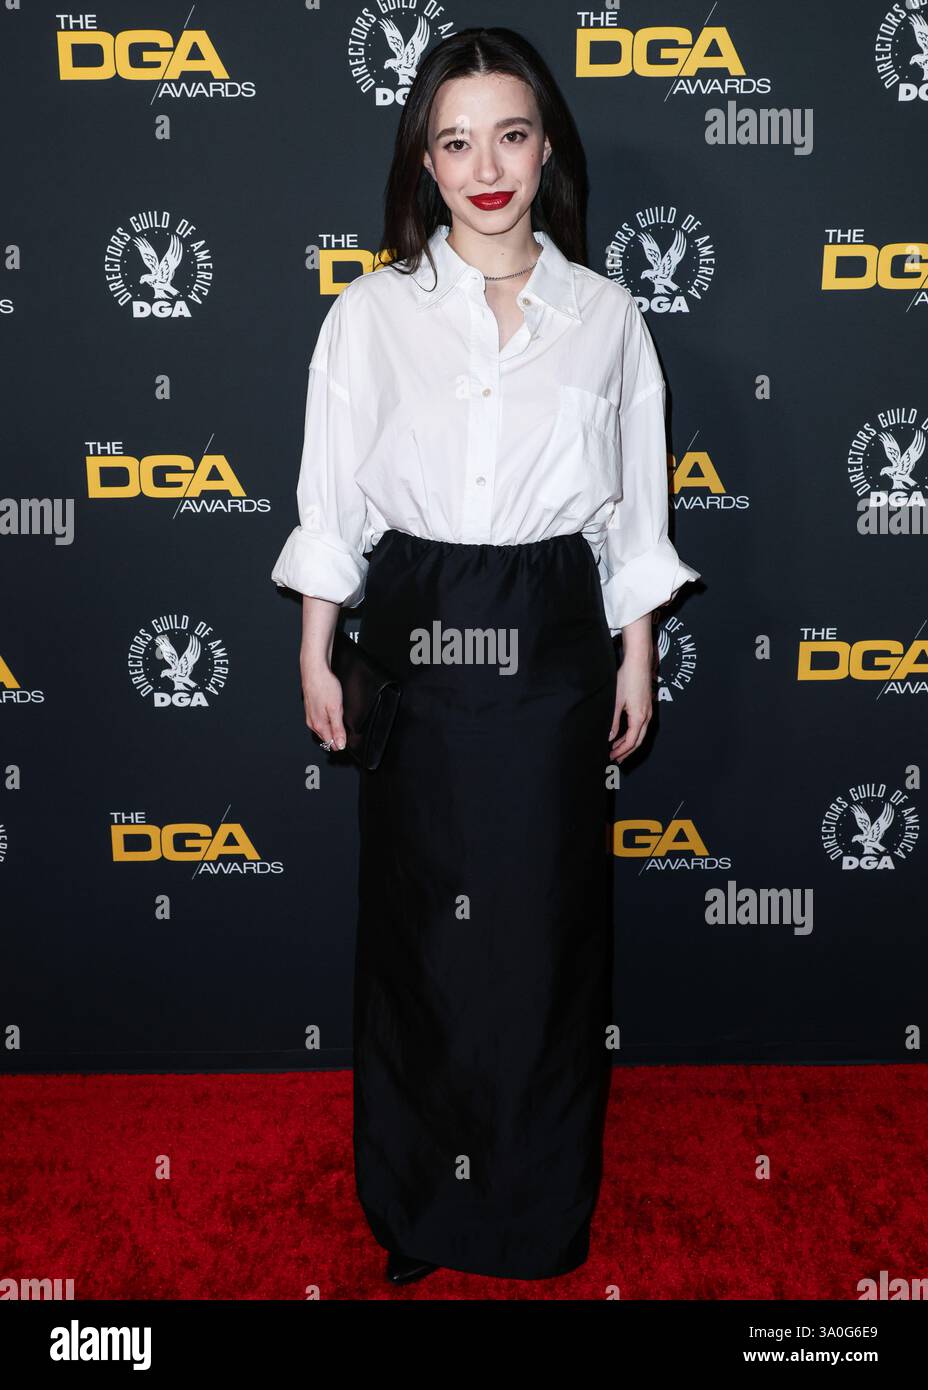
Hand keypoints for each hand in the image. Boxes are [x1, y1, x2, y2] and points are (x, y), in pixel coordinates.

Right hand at [300, 653, 346, 752]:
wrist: (315, 670)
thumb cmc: (324, 686)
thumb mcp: (335, 709)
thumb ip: (337, 728)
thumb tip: (339, 745)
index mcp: (318, 725)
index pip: (331, 743)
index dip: (341, 743)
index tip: (348, 739)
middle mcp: (312, 722)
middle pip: (326, 737)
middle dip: (336, 737)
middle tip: (346, 730)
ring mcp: (310, 715)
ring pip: (323, 729)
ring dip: (332, 729)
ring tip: (340, 723)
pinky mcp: (311, 708)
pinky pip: (320, 720)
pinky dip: (328, 720)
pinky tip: (332, 714)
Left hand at [608, 644, 653, 762]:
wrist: (639, 663)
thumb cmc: (627, 679)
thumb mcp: (616, 702)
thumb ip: (613, 721)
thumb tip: (610, 737)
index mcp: (639, 717)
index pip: (631, 742)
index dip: (621, 751)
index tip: (612, 756)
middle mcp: (647, 716)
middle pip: (638, 740)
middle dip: (627, 751)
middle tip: (616, 758)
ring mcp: (649, 710)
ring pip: (641, 733)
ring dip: (630, 743)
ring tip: (619, 748)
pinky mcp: (647, 705)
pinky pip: (642, 725)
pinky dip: (633, 733)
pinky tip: (625, 733)